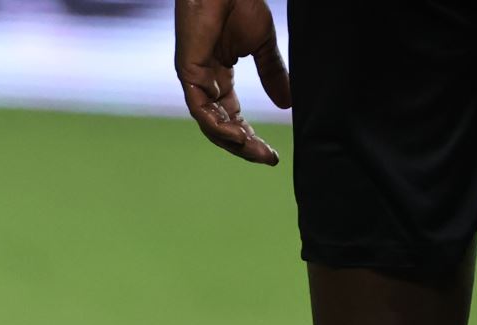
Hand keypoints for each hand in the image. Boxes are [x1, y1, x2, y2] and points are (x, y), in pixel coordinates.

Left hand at [174, 0, 290, 164]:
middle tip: (267, 159)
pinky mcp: (188, 74)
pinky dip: (218, 126)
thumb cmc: (239, 6)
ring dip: (233, 142)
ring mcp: (194, 81)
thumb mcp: (262, 46)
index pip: (232, 118)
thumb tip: (287, 104)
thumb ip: (272, 74)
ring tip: (257, 152)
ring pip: (210, 125)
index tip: (271, 153)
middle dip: (244, 146)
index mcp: (218, 80)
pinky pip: (201, 110)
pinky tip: (238, 136)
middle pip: (221, 127)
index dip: (250, 136)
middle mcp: (204, 85)